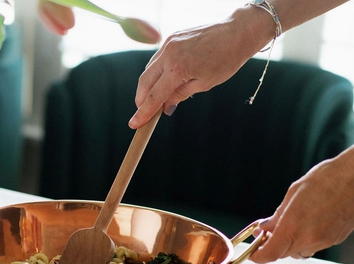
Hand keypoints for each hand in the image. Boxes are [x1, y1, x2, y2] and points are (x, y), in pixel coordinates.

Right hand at [128, 9, 272, 128]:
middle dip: (141, 101)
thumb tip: (164, 107)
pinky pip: (157, 60)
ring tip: (157, 99)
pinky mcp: (171, 38)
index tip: (134, 124)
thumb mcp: (204, 84)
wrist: (237, 32)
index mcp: (178, 69)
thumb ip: (180, 95)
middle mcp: (169, 54)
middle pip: (144, 83)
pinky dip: (156, 73)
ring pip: (148, 71)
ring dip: (148, 87)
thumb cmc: (225, 60)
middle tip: (144, 114)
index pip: (153, 96)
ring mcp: (168, 44)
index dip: (143, 113)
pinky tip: (164, 82)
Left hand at [250, 146, 353, 262]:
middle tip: (268, 232)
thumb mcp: (293, 193)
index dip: (257, 256)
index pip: (269, 254)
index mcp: (293, 226)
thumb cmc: (328, 178)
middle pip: (282, 254)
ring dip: (290, 243)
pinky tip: (309, 222)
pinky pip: (313, 246)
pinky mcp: (334, 239)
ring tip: (292, 224)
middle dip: (273, 245)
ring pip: (298, 251)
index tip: (252, 252)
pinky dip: (306, 239)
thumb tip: (265, 228)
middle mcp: (308, 238)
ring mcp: (323, 241)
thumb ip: (277, 216)